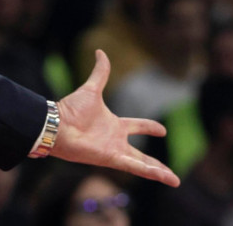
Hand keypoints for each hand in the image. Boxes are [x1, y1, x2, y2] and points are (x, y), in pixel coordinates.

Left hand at [51, 49, 180, 186]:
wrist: (58, 124)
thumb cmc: (71, 109)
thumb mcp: (92, 88)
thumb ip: (100, 72)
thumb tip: (101, 51)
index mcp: (113, 125)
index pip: (136, 126)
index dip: (149, 127)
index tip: (163, 130)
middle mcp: (115, 140)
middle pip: (142, 155)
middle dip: (157, 164)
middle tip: (172, 173)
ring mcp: (114, 151)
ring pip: (142, 165)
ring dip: (159, 172)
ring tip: (175, 181)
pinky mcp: (112, 159)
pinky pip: (135, 167)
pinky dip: (150, 172)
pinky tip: (165, 177)